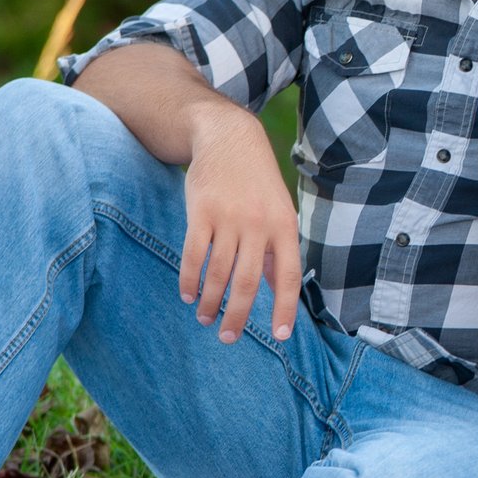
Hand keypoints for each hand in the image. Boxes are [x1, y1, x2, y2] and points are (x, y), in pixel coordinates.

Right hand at [178, 107, 301, 343]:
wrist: (230, 139)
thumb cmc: (258, 184)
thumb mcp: (279, 212)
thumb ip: (278, 251)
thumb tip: (278, 292)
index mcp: (284, 227)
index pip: (288, 277)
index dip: (286, 309)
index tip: (281, 336)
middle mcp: (258, 224)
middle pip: (248, 282)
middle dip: (238, 316)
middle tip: (228, 338)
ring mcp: (229, 218)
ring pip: (218, 273)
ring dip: (210, 302)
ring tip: (206, 319)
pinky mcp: (201, 212)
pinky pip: (194, 255)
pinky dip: (190, 280)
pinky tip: (189, 295)